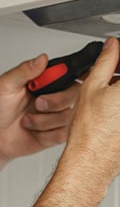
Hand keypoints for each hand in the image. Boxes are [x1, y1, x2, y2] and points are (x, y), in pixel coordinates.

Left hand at [0, 51, 79, 163]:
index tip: (73, 77)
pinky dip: (45, 134)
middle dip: (55, 101)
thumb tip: (41, 58)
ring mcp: (54, 116)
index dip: (78, 72)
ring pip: (67, 116)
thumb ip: (24, 71)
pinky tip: (32, 131)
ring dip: (43, 121)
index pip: (68, 73)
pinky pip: (62, 134)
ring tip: (26, 120)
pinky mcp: (55, 134)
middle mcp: (51, 96)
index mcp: (42, 81)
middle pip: (74, 94)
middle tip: (37, 103)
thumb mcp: (4, 86)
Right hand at [64, 37, 119, 182]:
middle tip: (110, 72)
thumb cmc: (90, 131)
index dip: (118, 56)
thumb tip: (112, 46)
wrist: (92, 160)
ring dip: (119, 89)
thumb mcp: (92, 86)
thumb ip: (106, 61)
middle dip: (118, 74)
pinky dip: (119, 106)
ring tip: (108, 92)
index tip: (114, 54)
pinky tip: (112, 108)